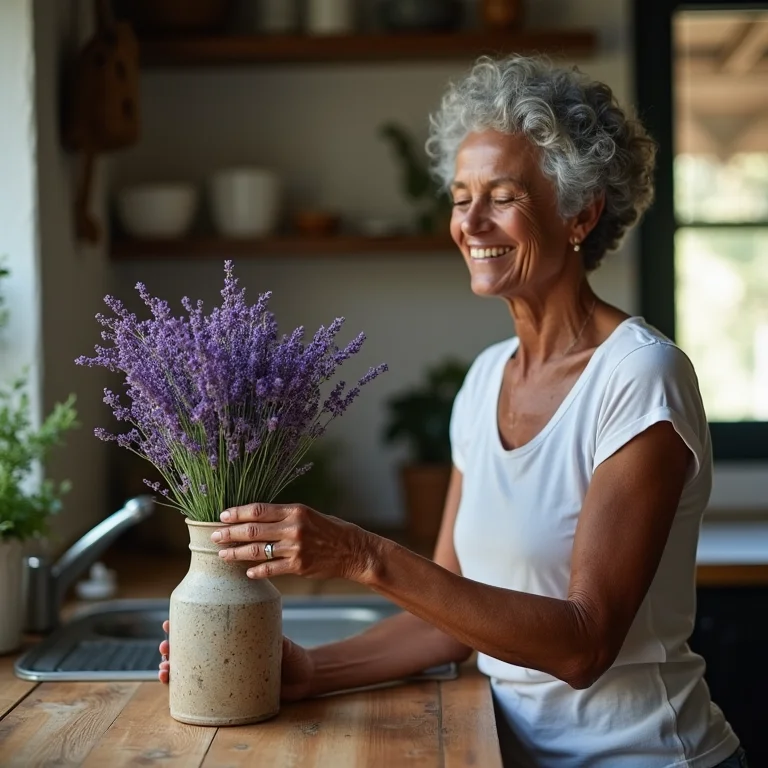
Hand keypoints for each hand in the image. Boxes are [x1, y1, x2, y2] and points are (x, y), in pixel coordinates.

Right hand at [157, 619, 314, 702]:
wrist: (303, 678)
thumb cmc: (290, 654)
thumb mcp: (278, 640)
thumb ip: (267, 632)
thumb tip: (252, 621)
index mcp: (232, 638)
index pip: (204, 629)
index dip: (183, 626)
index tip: (168, 623)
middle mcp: (224, 655)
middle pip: (191, 650)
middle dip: (171, 648)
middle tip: (165, 647)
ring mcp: (224, 673)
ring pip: (190, 671)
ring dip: (172, 668)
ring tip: (164, 668)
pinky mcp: (227, 693)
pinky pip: (202, 692)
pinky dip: (183, 690)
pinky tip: (172, 686)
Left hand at [212, 503, 377, 581]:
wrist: (353, 550)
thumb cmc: (330, 530)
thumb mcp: (308, 515)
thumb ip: (284, 517)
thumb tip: (256, 520)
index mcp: (295, 510)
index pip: (259, 510)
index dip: (238, 513)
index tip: (222, 516)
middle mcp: (293, 528)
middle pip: (253, 530)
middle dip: (230, 533)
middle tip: (214, 536)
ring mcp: (295, 548)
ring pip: (257, 551)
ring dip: (236, 553)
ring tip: (222, 555)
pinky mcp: (298, 566)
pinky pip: (271, 569)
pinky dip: (257, 571)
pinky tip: (246, 572)